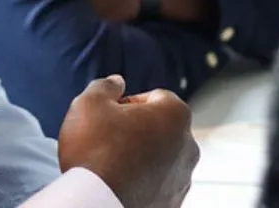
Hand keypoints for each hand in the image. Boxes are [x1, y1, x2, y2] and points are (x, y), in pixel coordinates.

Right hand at [59, 76, 198, 207]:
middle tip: (106, 139)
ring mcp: (183, 180)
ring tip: (109, 164)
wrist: (96, 205)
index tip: (109, 116)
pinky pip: (157, 184)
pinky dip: (141, 181)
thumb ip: (106, 86)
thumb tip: (116, 82)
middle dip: (136, 130)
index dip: (127, 103)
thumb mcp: (89, 103)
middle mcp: (188, 147)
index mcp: (175, 115)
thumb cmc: (95, 152)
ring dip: (139, 156)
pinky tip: (117, 183)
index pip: (154, 97)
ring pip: (159, 157)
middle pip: (159, 127)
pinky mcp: (173, 204)